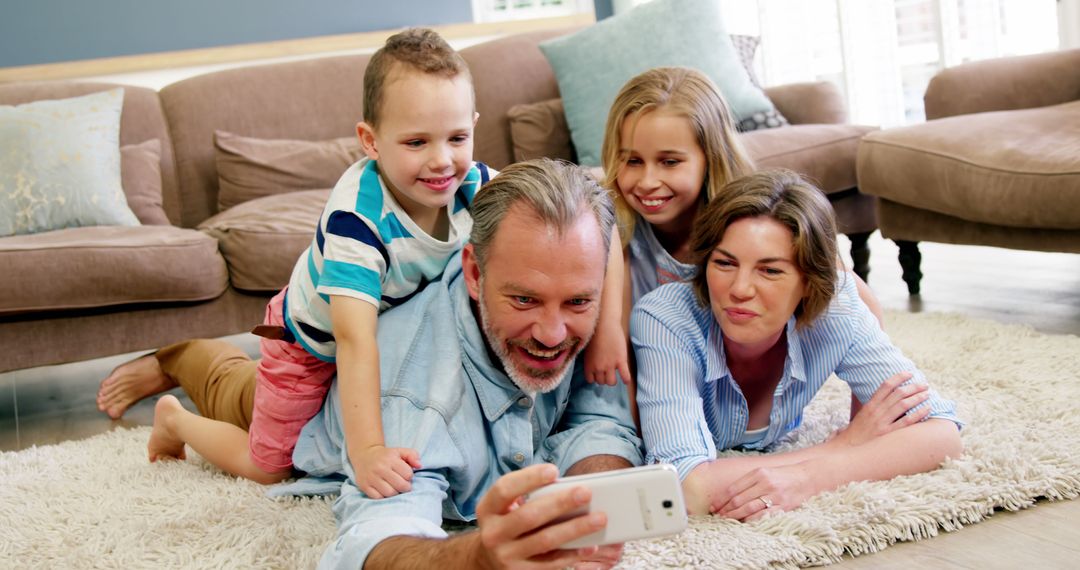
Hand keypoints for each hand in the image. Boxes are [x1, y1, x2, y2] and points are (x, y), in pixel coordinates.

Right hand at [350, 444, 421, 498]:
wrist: (364, 456)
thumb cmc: (386, 456)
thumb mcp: (400, 451)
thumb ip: (413, 455)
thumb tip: (419, 465)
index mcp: (390, 459)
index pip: (407, 474)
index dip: (409, 476)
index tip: (406, 475)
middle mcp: (380, 468)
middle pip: (400, 485)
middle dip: (405, 487)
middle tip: (403, 485)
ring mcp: (371, 478)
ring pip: (389, 493)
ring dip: (395, 493)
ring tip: (395, 488)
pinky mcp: (364, 486)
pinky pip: (378, 498)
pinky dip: (384, 497)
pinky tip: (385, 491)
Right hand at [475, 463, 614, 568]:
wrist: (488, 559)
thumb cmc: (506, 523)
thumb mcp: (504, 506)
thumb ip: (526, 495)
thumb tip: (566, 487)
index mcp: (487, 509)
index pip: (505, 489)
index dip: (529, 478)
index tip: (554, 471)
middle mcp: (493, 533)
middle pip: (529, 516)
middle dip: (560, 503)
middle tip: (586, 493)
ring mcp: (506, 556)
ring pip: (545, 541)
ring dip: (575, 529)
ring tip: (599, 518)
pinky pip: (551, 563)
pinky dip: (573, 554)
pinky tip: (591, 545)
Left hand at [583, 320, 631, 385]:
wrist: (604, 325)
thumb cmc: (594, 334)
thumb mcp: (587, 350)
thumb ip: (590, 360)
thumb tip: (593, 365)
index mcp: (589, 365)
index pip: (591, 380)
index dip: (595, 377)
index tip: (598, 373)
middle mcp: (598, 368)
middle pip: (601, 382)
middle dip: (604, 378)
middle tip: (607, 372)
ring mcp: (610, 365)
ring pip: (611, 382)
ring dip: (613, 380)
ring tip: (615, 374)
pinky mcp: (621, 361)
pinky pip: (625, 376)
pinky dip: (626, 379)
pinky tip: (626, 380)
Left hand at [710, 462, 815, 521]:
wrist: (807, 477)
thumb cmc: (783, 475)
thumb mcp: (765, 472)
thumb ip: (748, 481)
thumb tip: (729, 494)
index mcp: (758, 473)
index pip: (734, 488)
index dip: (722, 499)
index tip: (714, 506)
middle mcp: (765, 483)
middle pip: (739, 499)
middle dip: (725, 509)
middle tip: (716, 516)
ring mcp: (774, 495)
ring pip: (748, 508)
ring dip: (734, 515)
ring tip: (726, 520)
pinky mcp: (783, 506)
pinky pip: (763, 515)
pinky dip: (751, 520)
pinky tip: (743, 522)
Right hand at [831, 372, 930, 447]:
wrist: (849, 449)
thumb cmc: (857, 432)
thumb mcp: (862, 414)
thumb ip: (874, 405)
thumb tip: (886, 395)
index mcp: (870, 405)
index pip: (885, 386)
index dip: (899, 377)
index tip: (909, 373)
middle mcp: (876, 411)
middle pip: (898, 394)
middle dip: (913, 387)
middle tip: (924, 384)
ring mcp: (882, 423)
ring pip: (903, 405)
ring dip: (917, 397)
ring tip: (927, 394)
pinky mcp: (888, 434)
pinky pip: (906, 422)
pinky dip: (918, 414)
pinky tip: (927, 409)